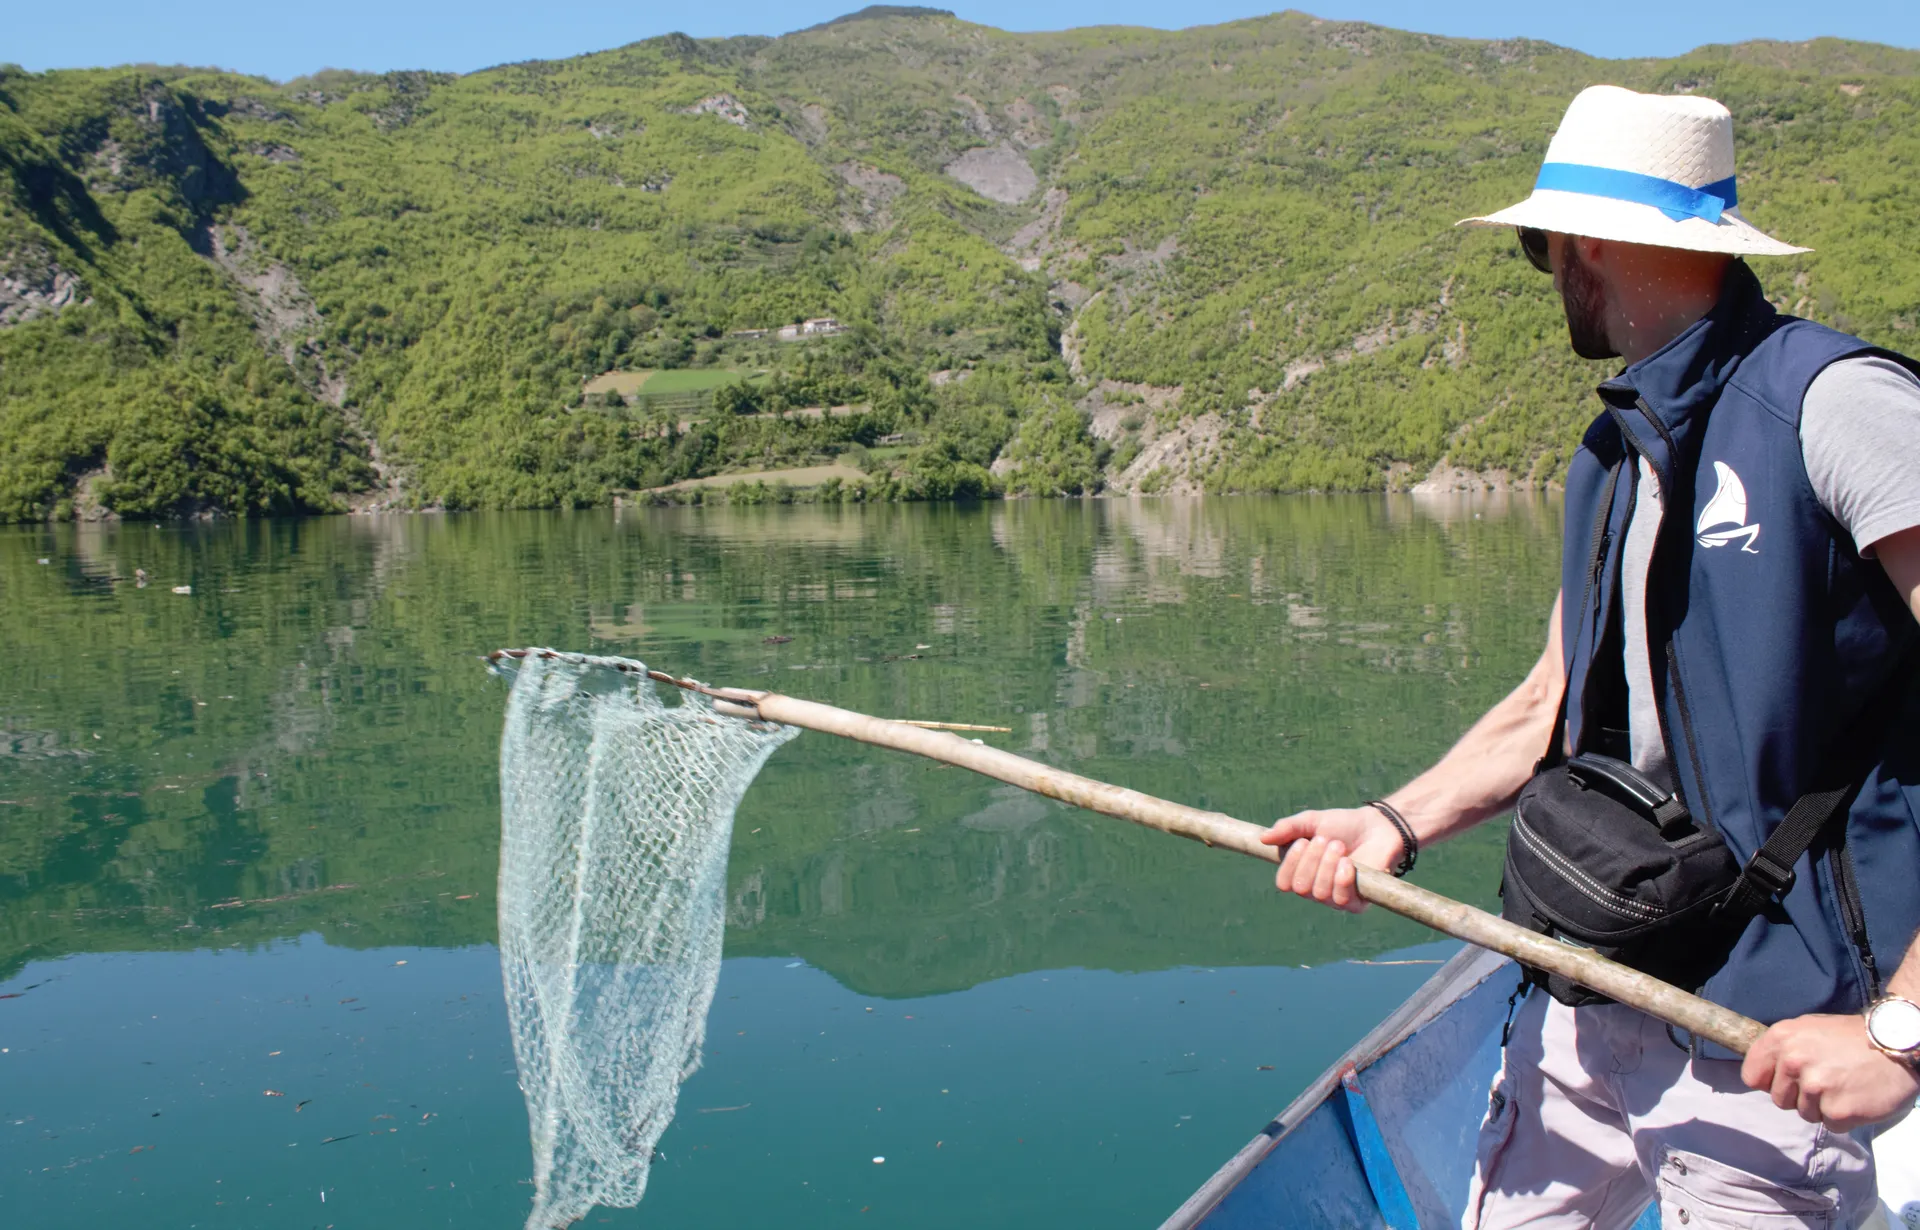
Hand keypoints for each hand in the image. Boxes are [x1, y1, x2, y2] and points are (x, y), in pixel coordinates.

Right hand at [1259, 806, 1406, 913]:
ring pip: (1319, 893)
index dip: (1290, 864)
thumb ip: (1287, 828)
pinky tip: (1349, 863)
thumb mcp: (1312, 821)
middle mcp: (1315, 889)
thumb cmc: (1344, 825)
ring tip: (1340, 847)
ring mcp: (1335, 898)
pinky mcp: (1356, 903)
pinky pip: (1340, 900)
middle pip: (1300, 887)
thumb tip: (1263, 839)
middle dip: (1312, 860)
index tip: (1303, 842)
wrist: (1378, 827)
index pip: (1284, 883)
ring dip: (1328, 866)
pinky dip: (1342, 879)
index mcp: (1302, 872)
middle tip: (1326, 840)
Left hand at [1740, 1013, 1919, 1131]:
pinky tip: (1856, 1097)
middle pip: (1779, 1099)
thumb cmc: (1852, 1036)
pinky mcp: (1837, 1111)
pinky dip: (1843, 1117)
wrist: (1897, 1042)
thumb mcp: (1808, 1028)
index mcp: (1781, 1038)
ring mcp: (1815, 1087)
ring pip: (1804, 1113)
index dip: (1768, 1082)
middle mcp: (1793, 1061)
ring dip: (1822, 1106)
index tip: (1785, 1081)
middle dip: (1798, 1096)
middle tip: (1825, 1081)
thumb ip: (1783, 1048)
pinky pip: (1830, 1125)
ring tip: (1843, 1086)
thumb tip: (1763, 1069)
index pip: (1751, 1075)